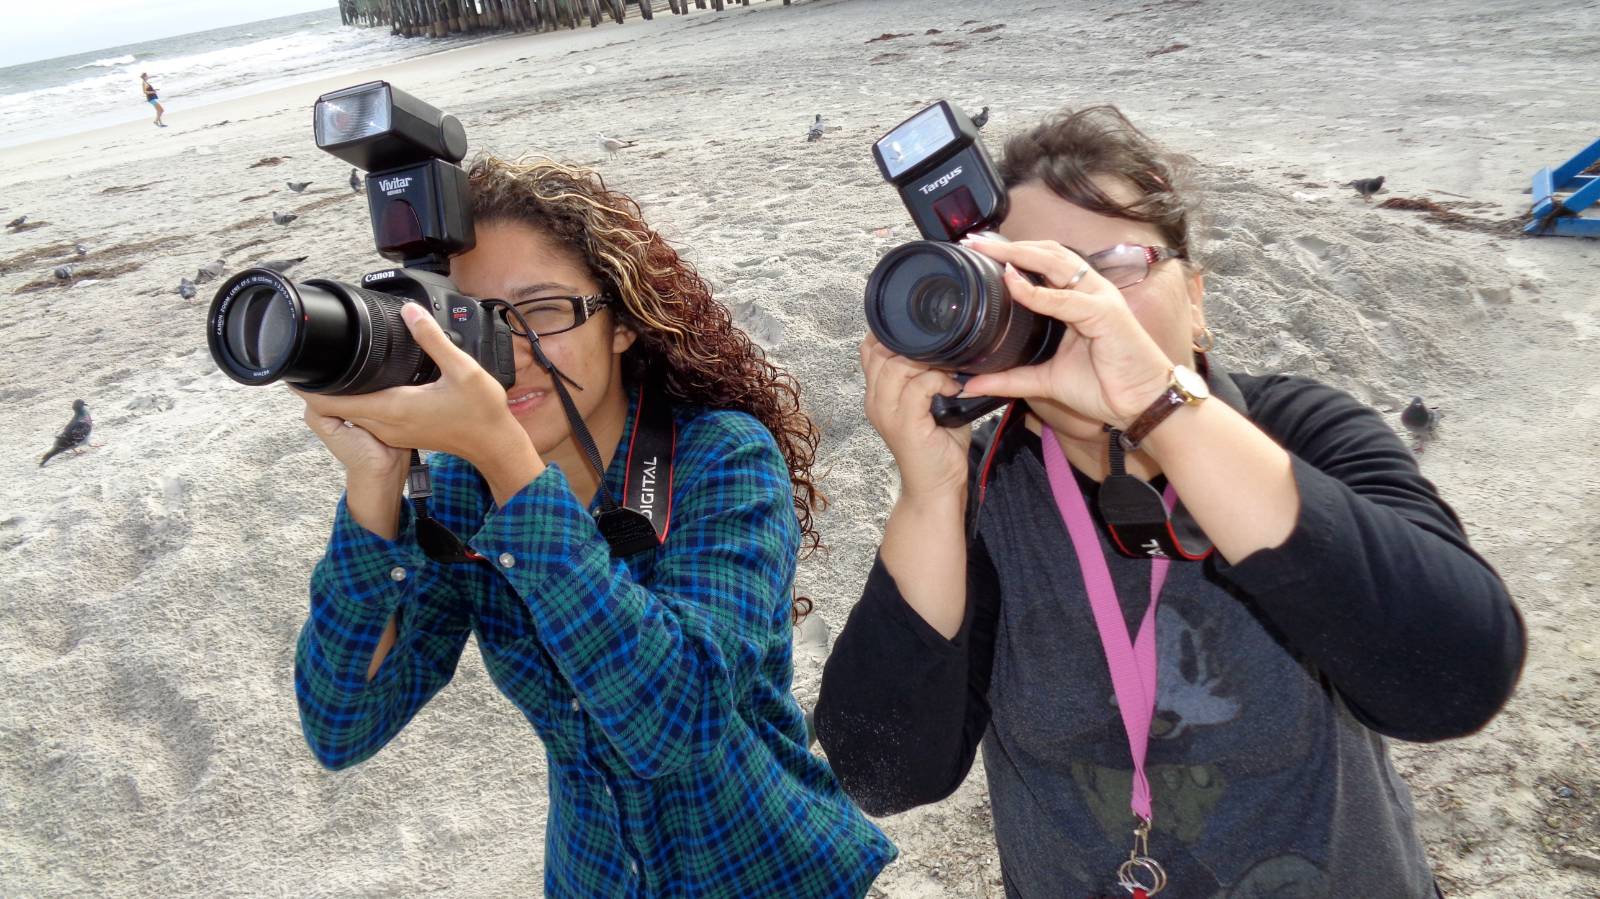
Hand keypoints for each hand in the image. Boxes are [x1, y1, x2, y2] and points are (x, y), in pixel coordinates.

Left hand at [295, 302, 535, 473]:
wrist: (493, 445)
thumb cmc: (480, 412)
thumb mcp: (462, 369)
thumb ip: (433, 339)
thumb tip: (410, 312)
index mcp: (393, 407)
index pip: (334, 402)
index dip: (308, 388)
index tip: (294, 369)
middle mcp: (386, 422)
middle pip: (335, 408)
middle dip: (318, 387)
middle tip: (308, 360)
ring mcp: (392, 430)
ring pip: (350, 413)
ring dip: (337, 395)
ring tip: (330, 368)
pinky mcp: (400, 432)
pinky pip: (366, 416)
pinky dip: (356, 401)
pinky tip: (364, 383)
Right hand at [861, 334, 971, 499]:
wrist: (936, 489)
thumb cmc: (937, 447)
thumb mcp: (929, 404)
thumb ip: (928, 376)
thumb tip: (952, 346)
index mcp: (877, 394)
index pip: (870, 349)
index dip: (894, 334)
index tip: (923, 336)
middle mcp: (875, 401)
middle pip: (880, 352)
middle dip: (914, 345)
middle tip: (942, 355)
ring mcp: (887, 413)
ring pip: (897, 366)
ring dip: (928, 363)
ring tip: (948, 373)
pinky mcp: (905, 425)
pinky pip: (919, 387)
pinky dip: (939, 381)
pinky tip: (954, 389)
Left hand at [957, 238, 1175, 428]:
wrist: (1141, 405)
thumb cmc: (1105, 386)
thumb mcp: (1046, 380)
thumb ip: (1010, 379)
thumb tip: (971, 384)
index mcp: (1078, 298)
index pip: (1043, 262)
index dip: (1012, 254)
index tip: (978, 251)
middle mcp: (1090, 290)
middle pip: (1046, 254)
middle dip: (1008, 246)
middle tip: (974, 242)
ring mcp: (1099, 299)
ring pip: (1056, 264)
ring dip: (1019, 255)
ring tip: (988, 251)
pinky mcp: (1106, 314)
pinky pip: (1066, 299)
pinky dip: (1037, 292)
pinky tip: (1013, 283)